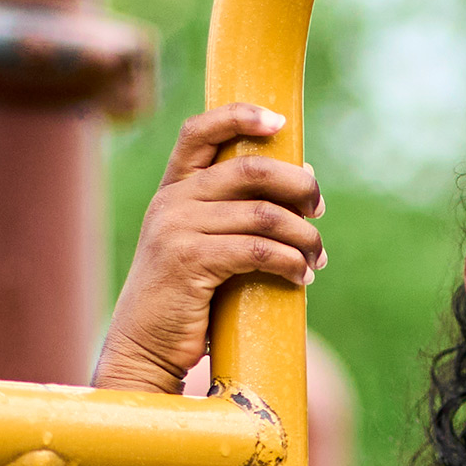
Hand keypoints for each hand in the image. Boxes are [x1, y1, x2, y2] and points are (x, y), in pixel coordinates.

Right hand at [93, 103, 327, 394]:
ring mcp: (176, 228)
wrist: (146, 348)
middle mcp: (172, 201)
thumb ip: (236, 212)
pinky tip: (302, 276)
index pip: (200, 131)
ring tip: (317, 258)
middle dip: (298, 186)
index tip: (280, 122)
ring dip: (303, 236)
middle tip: (319, 209)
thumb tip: (301, 178)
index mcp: (173, 189)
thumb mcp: (203, 245)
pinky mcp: (189, 260)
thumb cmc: (186, 300)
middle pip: (250, 169)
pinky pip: (257, 250)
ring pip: (264, 214)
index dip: (240, 116)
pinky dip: (290, 262)